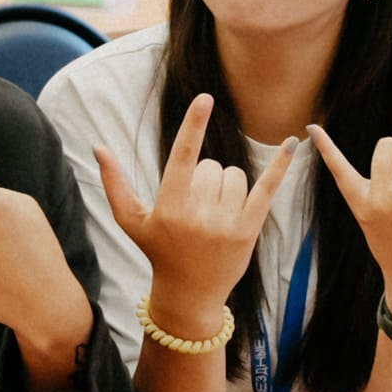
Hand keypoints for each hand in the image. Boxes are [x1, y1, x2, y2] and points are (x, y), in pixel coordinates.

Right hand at [94, 93, 298, 330]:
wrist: (189, 293)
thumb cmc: (158, 251)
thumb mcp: (131, 221)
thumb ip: (115, 184)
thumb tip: (98, 147)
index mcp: (169, 208)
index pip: (183, 158)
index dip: (193, 126)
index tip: (205, 98)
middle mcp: (198, 216)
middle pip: (211, 167)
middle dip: (205, 179)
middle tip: (196, 210)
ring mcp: (226, 224)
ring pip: (235, 176)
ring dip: (226, 186)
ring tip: (214, 214)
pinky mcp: (248, 230)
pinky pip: (267, 189)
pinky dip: (281, 166)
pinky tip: (293, 143)